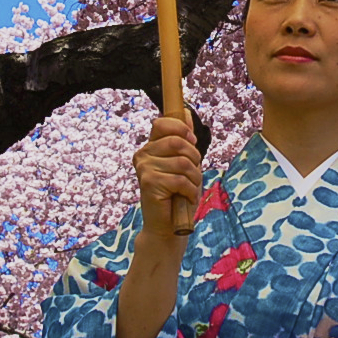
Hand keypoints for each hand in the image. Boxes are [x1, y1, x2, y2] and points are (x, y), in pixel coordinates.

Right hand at [132, 111, 200, 238]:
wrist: (167, 226)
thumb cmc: (177, 194)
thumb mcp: (184, 163)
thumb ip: (184, 139)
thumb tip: (184, 111)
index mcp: (150, 147)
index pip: (162, 123)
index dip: (182, 129)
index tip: (192, 142)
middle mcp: (143, 155)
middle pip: (178, 142)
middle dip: (194, 158)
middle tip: (193, 174)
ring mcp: (144, 169)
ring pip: (183, 162)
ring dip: (195, 178)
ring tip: (190, 189)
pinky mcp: (149, 183)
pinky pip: (180, 179)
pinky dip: (190, 191)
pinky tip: (186, 198)